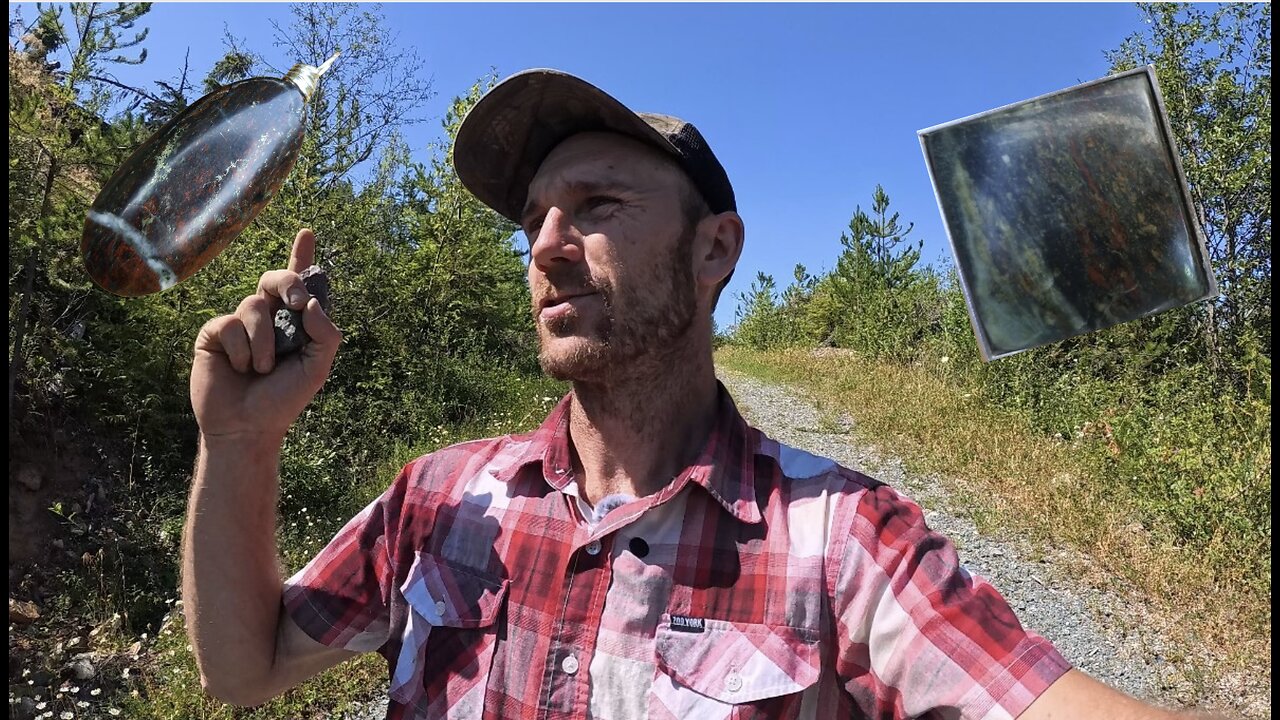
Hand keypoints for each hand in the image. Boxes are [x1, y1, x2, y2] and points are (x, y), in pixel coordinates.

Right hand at [190, 229, 340, 444]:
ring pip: (254, 306)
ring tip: (261, 371)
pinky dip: (243, 350)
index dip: (302, 256)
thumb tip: (313, 303)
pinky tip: (240, 369)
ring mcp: (239, 323)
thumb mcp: (317, 368)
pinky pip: (231, 324)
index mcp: (294, 323)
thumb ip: (325, 334)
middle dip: (288, 282)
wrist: (248, 427)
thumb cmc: (284, 400)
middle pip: (275, 279)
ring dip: (265, 342)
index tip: (307, 232)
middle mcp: (266, 317)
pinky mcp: (215, 333)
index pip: (300, 284)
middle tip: (298, 302)